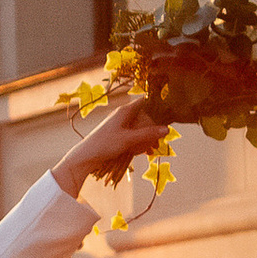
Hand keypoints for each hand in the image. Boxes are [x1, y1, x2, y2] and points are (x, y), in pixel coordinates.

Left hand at [50, 94, 166, 196]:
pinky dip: (141, 142)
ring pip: (140, 127)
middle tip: (164, 134)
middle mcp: (123, 116)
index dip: (158, 103)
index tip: (170, 109)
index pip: (145, 100)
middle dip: (155, 125)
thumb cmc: (105, 144)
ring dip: (149, 136)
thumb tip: (167, 129)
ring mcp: (120, 125)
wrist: (86, 157)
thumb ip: (148, 134)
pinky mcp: (118, 135)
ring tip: (155, 146)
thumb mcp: (129, 139)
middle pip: (145, 115)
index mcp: (125, 111)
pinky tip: (147, 152)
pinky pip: (134, 136)